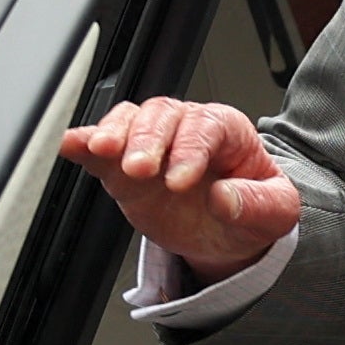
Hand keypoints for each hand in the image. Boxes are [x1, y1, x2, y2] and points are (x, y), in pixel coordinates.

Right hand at [59, 97, 299, 281]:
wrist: (228, 229)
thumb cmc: (253, 210)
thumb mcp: (275, 213)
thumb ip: (256, 204)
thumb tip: (224, 199)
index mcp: (227, 131)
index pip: (206, 127)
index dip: (190, 150)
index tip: (180, 181)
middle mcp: (186, 129)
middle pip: (163, 115)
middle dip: (148, 140)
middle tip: (140, 170)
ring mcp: (153, 145)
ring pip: (130, 120)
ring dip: (115, 135)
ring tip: (104, 153)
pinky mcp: (123, 167)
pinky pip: (101, 147)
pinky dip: (83, 143)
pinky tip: (69, 145)